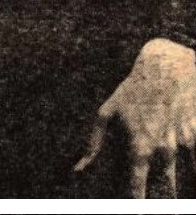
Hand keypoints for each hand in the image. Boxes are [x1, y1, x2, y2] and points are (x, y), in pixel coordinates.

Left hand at [75, 38, 195, 197]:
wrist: (166, 64)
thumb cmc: (134, 88)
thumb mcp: (107, 111)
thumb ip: (94, 142)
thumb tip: (79, 169)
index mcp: (138, 146)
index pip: (137, 188)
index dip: (135, 204)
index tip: (135, 212)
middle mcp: (162, 150)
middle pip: (165, 191)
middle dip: (163, 203)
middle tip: (159, 208)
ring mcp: (183, 143)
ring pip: (187, 182)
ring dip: (182, 196)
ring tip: (176, 204)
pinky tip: (193, 187)